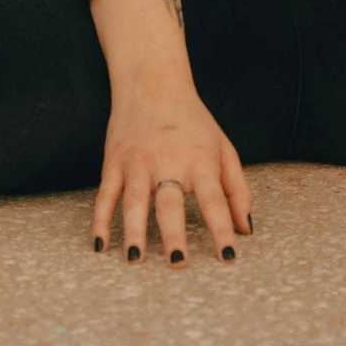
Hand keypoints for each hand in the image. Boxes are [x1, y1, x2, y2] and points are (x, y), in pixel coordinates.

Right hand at [91, 71, 252, 264]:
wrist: (152, 82)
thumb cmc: (193, 121)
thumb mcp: (223, 148)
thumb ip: (237, 189)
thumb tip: (245, 229)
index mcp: (200, 160)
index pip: (214, 200)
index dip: (222, 230)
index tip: (229, 257)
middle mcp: (168, 161)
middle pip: (170, 204)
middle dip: (174, 235)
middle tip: (178, 263)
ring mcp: (137, 162)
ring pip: (134, 202)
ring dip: (134, 231)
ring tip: (136, 259)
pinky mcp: (114, 162)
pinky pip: (106, 195)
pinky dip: (100, 220)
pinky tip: (101, 244)